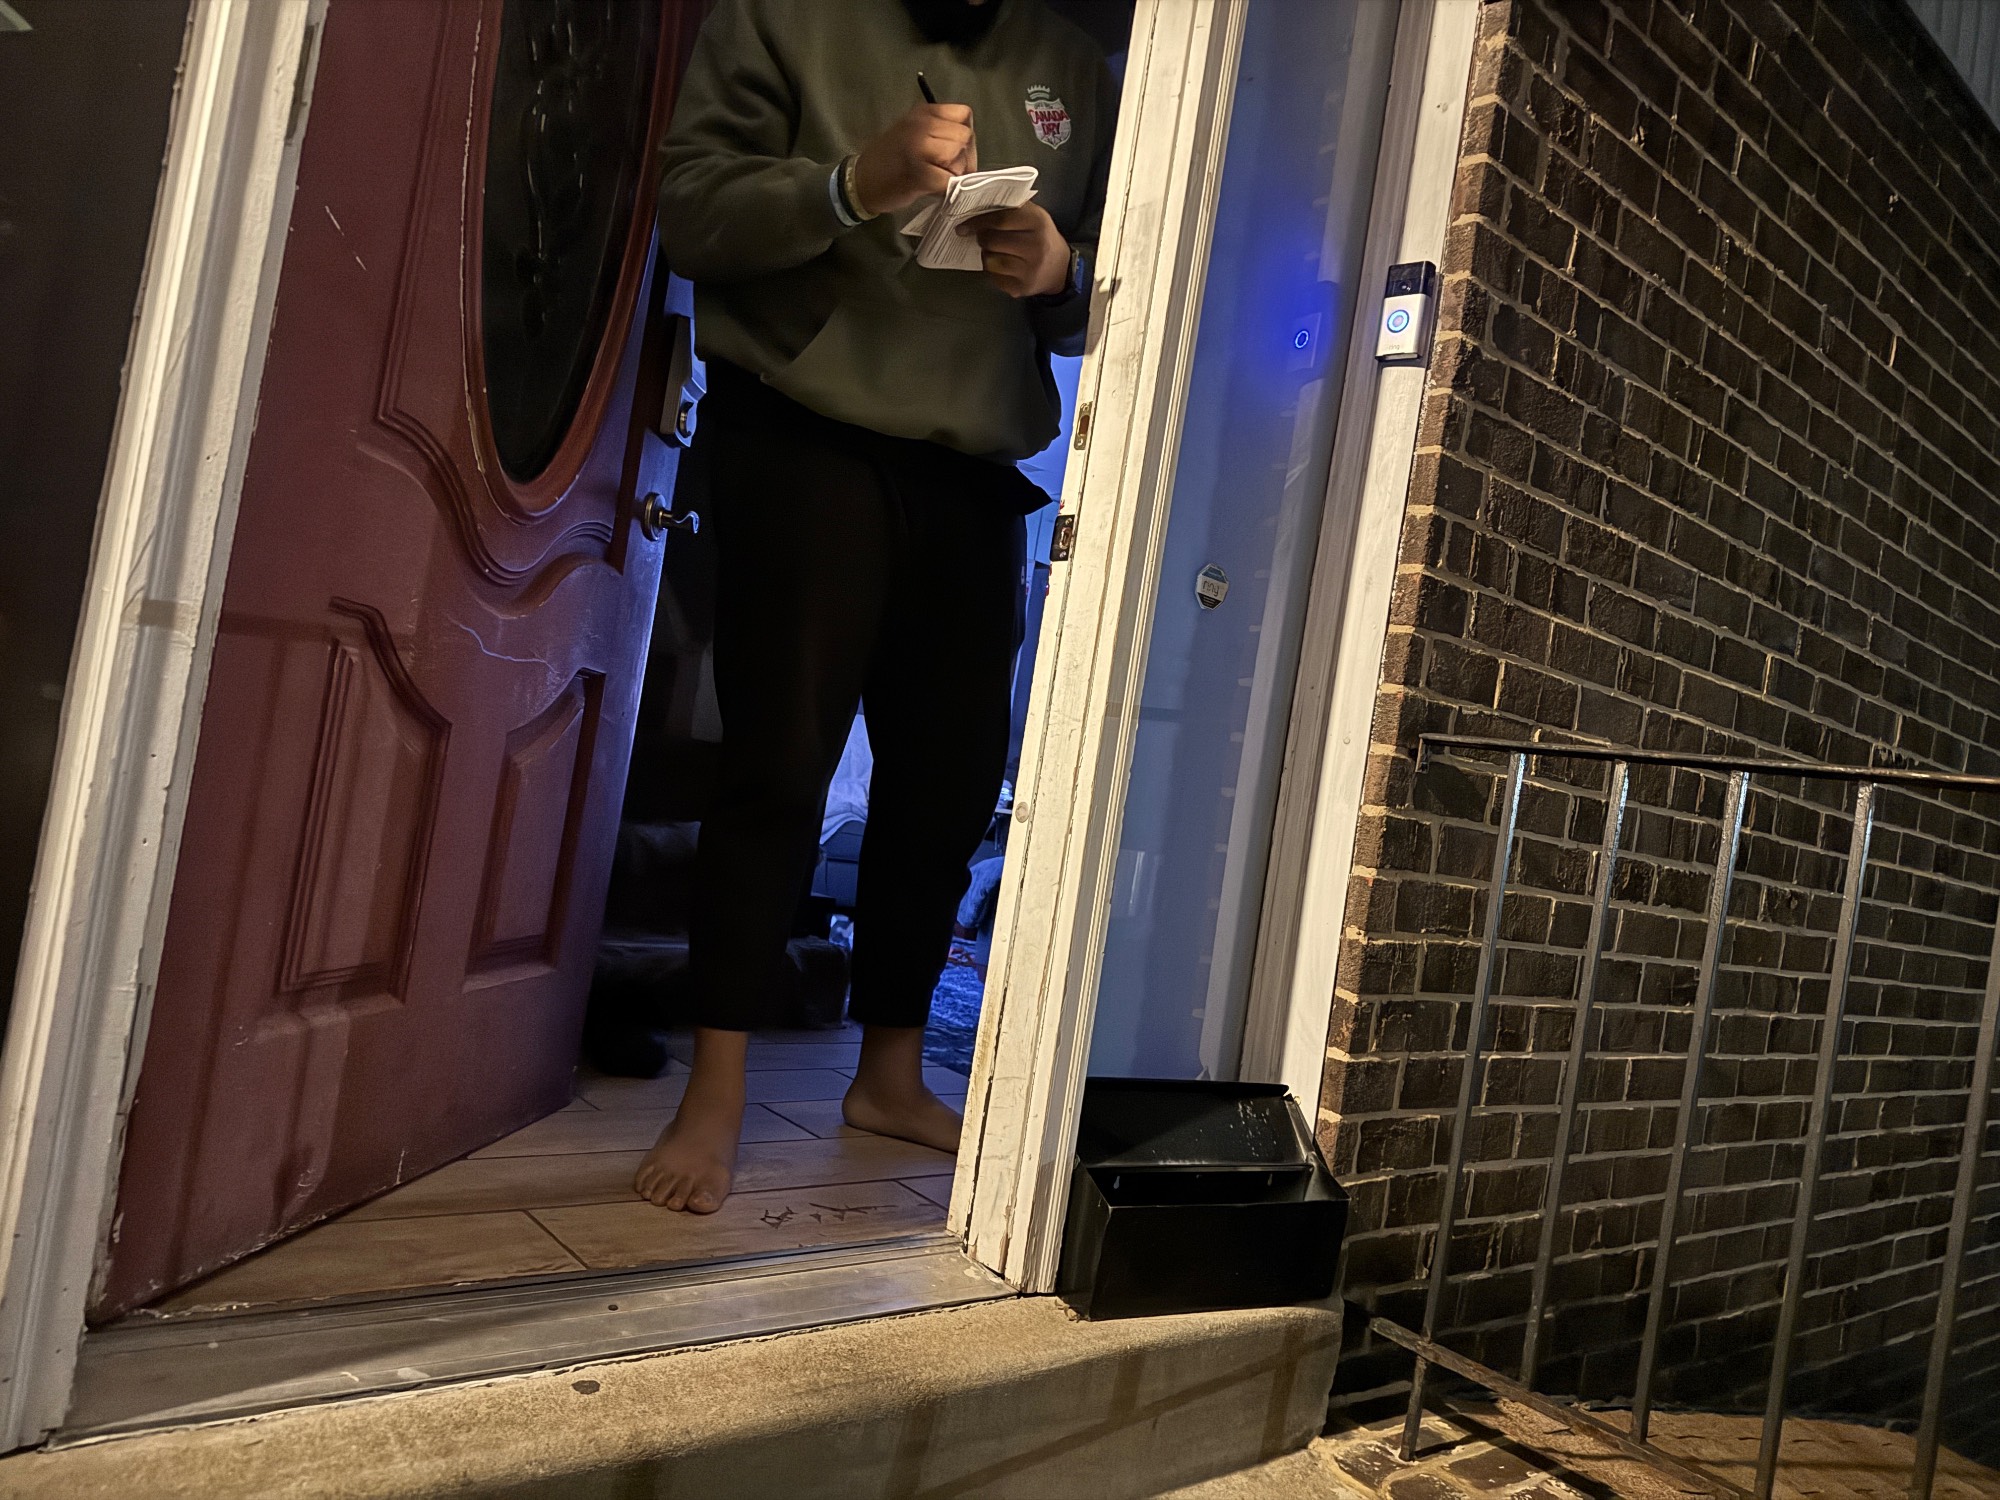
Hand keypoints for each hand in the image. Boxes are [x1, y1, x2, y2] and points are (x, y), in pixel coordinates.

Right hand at [852, 104, 975, 215]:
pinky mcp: (918, 173)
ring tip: (939, 178)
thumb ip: (939, 132)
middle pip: (965, 137)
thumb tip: (967, 147)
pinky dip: (946, 188)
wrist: (860, 181)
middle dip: (964, 158)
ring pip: (959, 156)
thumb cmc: (890, 160)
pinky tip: (933, 189)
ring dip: (956, 173)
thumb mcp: (913, 132)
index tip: (954, 152)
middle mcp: (922, 125)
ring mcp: (918, 148)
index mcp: (923, 112)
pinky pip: (948, 180)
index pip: (964, 115)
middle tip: (949, 171)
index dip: (964, 136)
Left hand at [963, 202, 1071, 297]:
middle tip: (982, 237)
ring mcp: (1029, 270)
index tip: (964, 225)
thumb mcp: (1033, 216)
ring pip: (990, 261)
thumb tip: (976, 206)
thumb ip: (1010, 209)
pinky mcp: (1021, 288)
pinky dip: (992, 271)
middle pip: (992, 241)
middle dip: (981, 238)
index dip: (978, 221)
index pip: (1000, 219)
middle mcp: (1035, 246)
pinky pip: (995, 278)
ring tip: (994, 251)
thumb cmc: (1040, 236)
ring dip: (986, 255)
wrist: (1059, 267)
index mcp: (1037, 222)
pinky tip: (1001, 265)